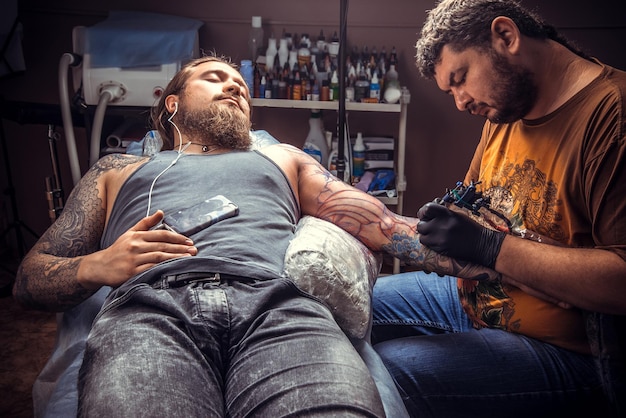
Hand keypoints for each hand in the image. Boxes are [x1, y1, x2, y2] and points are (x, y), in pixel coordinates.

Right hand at [79, 210, 197, 288]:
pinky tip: (174, 268)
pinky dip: (164, 268)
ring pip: (159, 257)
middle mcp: (135, 246)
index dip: (177, 237)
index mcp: (137, 236)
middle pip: (163, 246)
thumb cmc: (118, 249)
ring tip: (189, 258)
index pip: (161, 234)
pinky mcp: (131, 272)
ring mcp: (133, 259)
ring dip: (176, 257)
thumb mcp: (130, 233)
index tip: (189, 241)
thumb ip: (146, 223)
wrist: (100, 266)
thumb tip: (161, 212)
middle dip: (181, 248)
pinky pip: (151, 269)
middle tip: (195, 250)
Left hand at [417, 202, 504, 267]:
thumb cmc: (471, 228)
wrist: (483, 244)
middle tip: (430, 228)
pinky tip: (439, 242)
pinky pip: (429, 246)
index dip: (423, 212)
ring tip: (434, 236)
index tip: (425, 215)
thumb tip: (428, 212)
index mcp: (448, 214)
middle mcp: (443, 225)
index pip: (427, 208)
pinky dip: (431, 244)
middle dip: (424, 226)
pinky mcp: (442, 249)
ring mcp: (441, 238)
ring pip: (422, 237)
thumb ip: (443, 213)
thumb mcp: (458, 215)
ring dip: (426, 236)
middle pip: (421, 225)